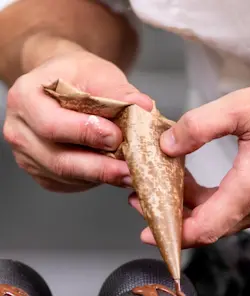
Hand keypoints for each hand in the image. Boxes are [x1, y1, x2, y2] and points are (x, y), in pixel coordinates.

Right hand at [3, 45, 151, 191]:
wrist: (63, 85)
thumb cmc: (76, 76)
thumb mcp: (98, 73)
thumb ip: (119, 92)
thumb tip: (143, 107)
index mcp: (25, 98)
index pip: (51, 124)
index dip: (85, 133)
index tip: (116, 136)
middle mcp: (20, 131)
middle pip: (59, 160)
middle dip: (99, 167)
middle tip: (130, 169)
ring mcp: (28, 157)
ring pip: (67, 176)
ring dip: (101, 177)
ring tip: (130, 173)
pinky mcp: (43, 174)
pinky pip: (71, 184)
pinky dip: (95, 180)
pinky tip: (114, 172)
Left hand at [130, 80, 249, 246]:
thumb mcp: (244, 107)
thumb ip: (200, 126)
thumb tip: (168, 146)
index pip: (205, 228)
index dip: (173, 234)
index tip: (148, 233)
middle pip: (210, 227)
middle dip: (177, 217)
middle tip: (149, 201)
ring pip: (225, 220)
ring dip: (198, 209)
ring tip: (176, 186)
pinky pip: (241, 213)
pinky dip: (218, 205)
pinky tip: (208, 186)